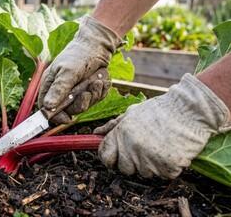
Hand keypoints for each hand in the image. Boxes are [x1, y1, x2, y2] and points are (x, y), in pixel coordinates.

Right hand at [38, 16, 121, 123]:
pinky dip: (101, 91)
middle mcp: (61, 89)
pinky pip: (94, 99)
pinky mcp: (88, 89)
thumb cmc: (79, 54)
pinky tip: (102, 80)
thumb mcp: (68, 72)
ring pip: (84, 105)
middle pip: (68, 109)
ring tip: (98, 81)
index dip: (56, 116)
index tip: (68, 118)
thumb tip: (47, 107)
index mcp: (50, 84)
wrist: (98, 44)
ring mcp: (75, 90)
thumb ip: (59, 90)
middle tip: (88, 92)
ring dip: (94, 95)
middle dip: (81, 103)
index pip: (46, 108)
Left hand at [94, 74, 230, 178]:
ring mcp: (150, 159)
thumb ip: (112, 125)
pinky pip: (162, 175)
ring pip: (144, 173)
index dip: (109, 158)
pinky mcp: (167, 167)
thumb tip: (96, 133)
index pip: (105, 156)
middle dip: (131, 162)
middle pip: (124, 168)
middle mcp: (132, 148)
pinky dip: (167, 167)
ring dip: (151, 164)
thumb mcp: (131, 112)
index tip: (115, 157)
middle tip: (145, 148)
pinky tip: (171, 150)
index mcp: (121, 134)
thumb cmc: (160, 110)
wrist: (189, 110)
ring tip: (160, 145)